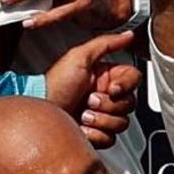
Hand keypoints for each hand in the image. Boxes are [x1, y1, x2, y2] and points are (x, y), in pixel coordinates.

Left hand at [41, 28, 143, 146]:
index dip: (125, 86)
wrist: (39, 114)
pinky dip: (94, 134)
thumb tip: (128, 35)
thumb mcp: (78, 57)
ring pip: (121, 123)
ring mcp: (101, 117)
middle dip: (107, 105)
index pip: (133, 80)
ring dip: (100, 120)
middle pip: (129, 104)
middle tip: (88, 100)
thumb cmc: (54, 85)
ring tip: (82, 114)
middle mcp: (106, 96)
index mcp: (105, 77)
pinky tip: (80, 127)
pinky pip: (110, 139)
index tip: (112, 89)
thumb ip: (106, 44)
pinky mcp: (96, 134)